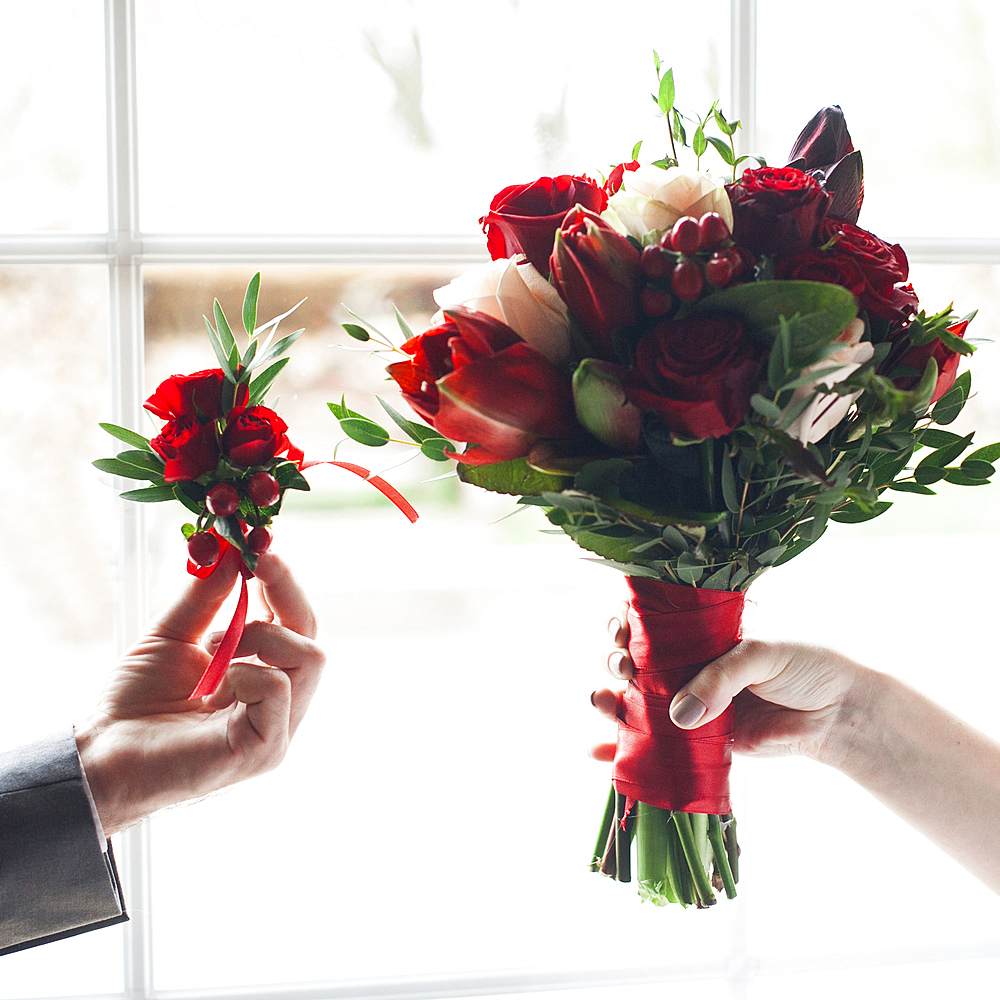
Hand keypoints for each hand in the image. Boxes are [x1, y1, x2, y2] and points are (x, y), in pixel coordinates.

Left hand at [74, 547, 324, 834]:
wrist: (101, 757)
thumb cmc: (135, 706)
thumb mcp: (172, 635)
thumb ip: (204, 597)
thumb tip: (231, 552)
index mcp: (263, 678)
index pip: (297, 627)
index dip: (285, 585)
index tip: (261, 549)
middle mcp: (280, 705)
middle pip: (313, 638)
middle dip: (285, 594)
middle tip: (254, 567)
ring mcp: (277, 730)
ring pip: (310, 659)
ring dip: (262, 637)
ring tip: (217, 647)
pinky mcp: (265, 749)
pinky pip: (278, 689)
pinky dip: (245, 674)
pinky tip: (213, 688)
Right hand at [591, 604, 865, 765]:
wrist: (841, 712)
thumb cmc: (807, 664)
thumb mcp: (763, 654)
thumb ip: (720, 679)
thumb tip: (678, 717)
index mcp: (702, 629)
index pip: (652, 620)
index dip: (626, 622)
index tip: (619, 630)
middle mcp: (689, 662)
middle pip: (634, 658)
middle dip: (615, 660)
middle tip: (622, 667)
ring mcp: (691, 701)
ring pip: (636, 700)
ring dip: (610, 700)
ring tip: (603, 703)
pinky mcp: (698, 739)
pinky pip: (656, 744)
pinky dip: (624, 751)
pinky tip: (599, 753)